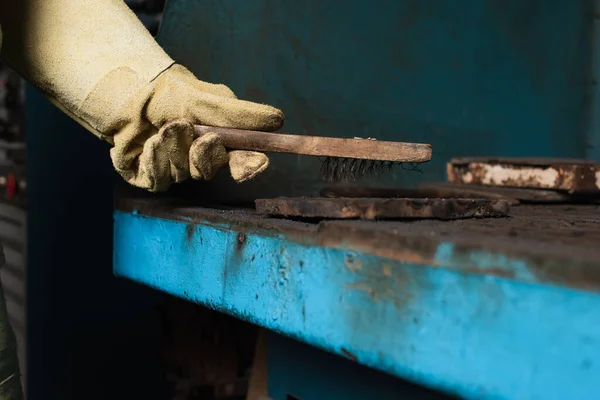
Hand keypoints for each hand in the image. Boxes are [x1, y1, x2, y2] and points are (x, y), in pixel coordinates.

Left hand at [109, 64, 283, 191]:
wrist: (129, 93)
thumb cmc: (172, 94)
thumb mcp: (210, 100)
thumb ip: (242, 113)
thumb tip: (279, 120)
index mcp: (218, 144)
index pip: (240, 163)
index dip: (249, 166)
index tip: (256, 163)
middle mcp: (198, 161)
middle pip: (210, 170)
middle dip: (202, 152)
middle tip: (194, 132)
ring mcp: (174, 171)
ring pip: (183, 174)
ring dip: (175, 149)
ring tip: (163, 127)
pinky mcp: (150, 178)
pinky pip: (159, 180)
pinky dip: (156, 160)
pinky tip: (150, 142)